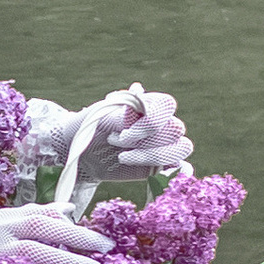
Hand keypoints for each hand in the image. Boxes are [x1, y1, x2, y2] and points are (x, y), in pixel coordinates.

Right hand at [0, 202, 99, 263]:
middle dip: (78, 234)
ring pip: (41, 247)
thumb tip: (59, 220)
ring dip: (70, 257)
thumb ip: (20, 233)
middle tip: (104, 245)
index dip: (62, 214)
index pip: (38, 211)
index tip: (82, 218)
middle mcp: (0, 226)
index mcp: (1, 218)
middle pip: (46, 224)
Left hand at [27, 85, 192, 176]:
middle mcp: (162, 123)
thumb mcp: (101, 116)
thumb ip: (123, 109)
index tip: (124, 133)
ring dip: (153, 156)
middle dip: (146, 141)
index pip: (167, 106)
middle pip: (176, 130)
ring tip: (122, 158)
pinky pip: (182, 169)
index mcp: (150, 105)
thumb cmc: (91, 127)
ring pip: (180, 149)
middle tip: (115, 142)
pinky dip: (175, 173)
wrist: (82, 153)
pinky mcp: (162, 167)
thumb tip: (138, 88)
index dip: (151, 121)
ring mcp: (165, 145)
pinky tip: (157, 175)